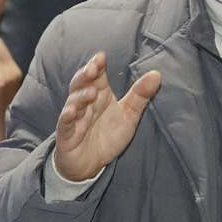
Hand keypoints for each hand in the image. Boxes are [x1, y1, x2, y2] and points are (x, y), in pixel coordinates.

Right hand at [55, 51, 160, 181]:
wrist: (91, 165)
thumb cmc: (108, 136)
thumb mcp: (129, 115)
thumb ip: (141, 95)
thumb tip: (157, 74)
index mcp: (99, 95)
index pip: (96, 76)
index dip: (97, 66)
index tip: (102, 56)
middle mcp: (85, 103)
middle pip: (81, 84)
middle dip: (85, 75)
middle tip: (93, 68)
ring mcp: (74, 118)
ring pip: (73, 102)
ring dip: (80, 96)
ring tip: (91, 93)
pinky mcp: (66, 135)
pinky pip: (65, 124)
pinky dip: (66, 117)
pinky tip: (70, 112)